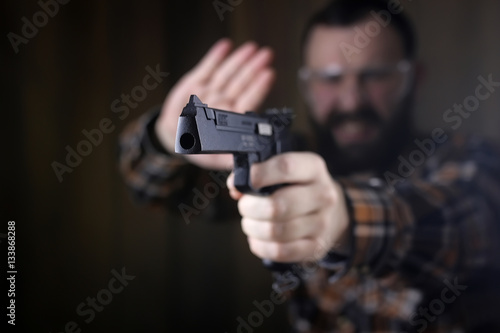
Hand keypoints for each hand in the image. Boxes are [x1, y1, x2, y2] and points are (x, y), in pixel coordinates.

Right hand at [155, 38, 274, 169]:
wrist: (173, 135)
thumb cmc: (197, 147)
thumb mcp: (214, 157)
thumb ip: (231, 159)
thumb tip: (250, 163)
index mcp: (229, 120)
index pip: (247, 101)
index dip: (258, 88)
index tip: (270, 74)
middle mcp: (222, 103)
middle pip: (240, 83)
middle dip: (252, 68)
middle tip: (267, 54)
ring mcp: (210, 91)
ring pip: (227, 74)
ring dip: (238, 60)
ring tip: (251, 48)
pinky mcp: (196, 83)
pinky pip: (206, 68)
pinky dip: (215, 57)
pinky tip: (226, 45)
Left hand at [227, 152, 349, 262]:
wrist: (332, 212)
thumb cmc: (297, 187)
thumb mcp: (283, 170)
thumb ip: (254, 170)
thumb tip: (234, 184)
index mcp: (312, 168)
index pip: (285, 167)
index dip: (259, 174)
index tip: (241, 181)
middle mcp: (322, 194)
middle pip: (277, 205)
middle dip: (250, 207)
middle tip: (245, 206)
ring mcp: (321, 223)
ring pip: (275, 231)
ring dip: (253, 227)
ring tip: (251, 222)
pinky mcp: (315, 247)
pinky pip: (280, 251)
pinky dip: (261, 246)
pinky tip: (258, 238)